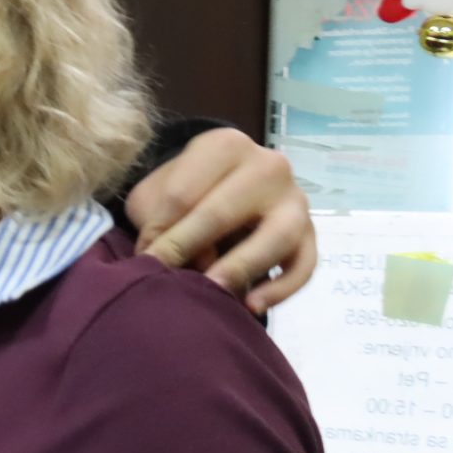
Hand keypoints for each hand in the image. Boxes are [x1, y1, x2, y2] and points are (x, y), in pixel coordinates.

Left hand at [125, 126, 318, 314]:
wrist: (223, 189)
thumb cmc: (184, 192)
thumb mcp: (157, 195)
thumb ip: (157, 219)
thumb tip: (177, 260)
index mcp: (224, 146)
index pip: (183, 194)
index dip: (157, 231)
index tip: (142, 258)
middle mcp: (268, 165)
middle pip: (223, 212)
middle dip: (188, 249)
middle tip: (164, 282)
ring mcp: (295, 199)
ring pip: (275, 236)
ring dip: (242, 267)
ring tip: (214, 292)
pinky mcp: (311, 233)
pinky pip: (304, 265)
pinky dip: (281, 289)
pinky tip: (251, 306)